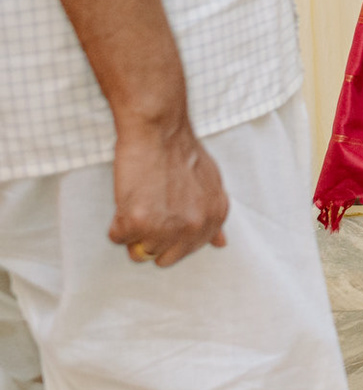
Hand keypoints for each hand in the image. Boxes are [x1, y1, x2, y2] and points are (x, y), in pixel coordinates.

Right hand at [108, 118, 229, 266]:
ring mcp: (166, 227)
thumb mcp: (211, 183)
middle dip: (152, 239)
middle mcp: (193, 227)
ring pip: (138, 252)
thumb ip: (214, 215)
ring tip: (139, 201)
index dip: (172, 235)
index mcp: (214, 218)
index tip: (165, 217)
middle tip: (148, 211)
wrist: (160, 131)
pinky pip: (117, 238)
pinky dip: (116, 222)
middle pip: (164, 258)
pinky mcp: (138, 222)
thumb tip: (220, 243)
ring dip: (133, 231)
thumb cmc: (182, 152)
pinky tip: (127, 198)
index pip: (189, 249)